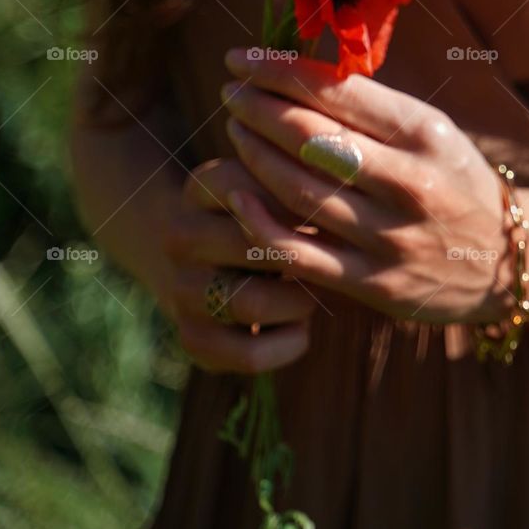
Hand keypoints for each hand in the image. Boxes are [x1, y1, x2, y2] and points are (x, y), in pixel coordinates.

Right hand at [161, 157, 317, 373]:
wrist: (206, 258)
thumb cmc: (265, 212)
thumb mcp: (276, 184)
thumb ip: (307, 177)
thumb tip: (347, 174)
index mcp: (201, 189)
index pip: (251, 187)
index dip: (300, 201)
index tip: (332, 207)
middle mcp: (181, 237)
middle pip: (255, 244)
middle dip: (304, 255)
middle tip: (332, 258)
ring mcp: (181, 290)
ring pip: (252, 303)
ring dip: (297, 302)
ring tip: (311, 292)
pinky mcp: (193, 338)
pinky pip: (248, 354)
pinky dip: (286, 344)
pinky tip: (299, 328)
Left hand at [220, 51, 511, 324]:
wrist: (512, 260)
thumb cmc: (456, 181)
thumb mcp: (432, 133)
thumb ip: (371, 110)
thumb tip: (294, 73)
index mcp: (425, 134)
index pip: (336, 92)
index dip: (277, 72)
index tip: (239, 59)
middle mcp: (410, 183)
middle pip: (310, 137)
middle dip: (257, 108)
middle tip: (230, 91)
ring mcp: (390, 237)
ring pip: (298, 190)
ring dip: (252, 155)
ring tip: (235, 131)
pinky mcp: (374, 284)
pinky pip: (298, 252)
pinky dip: (257, 222)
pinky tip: (235, 195)